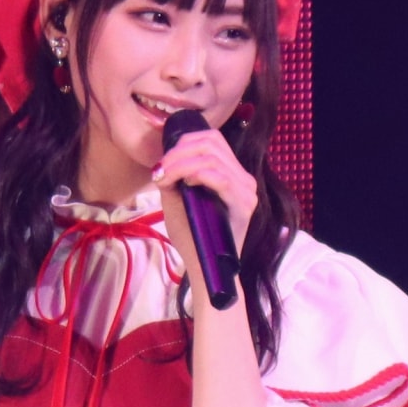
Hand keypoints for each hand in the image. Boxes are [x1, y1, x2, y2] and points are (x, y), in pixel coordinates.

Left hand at [152, 123, 258, 287]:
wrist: (204, 267)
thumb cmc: (192, 235)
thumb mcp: (178, 198)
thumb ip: (174, 175)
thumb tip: (164, 159)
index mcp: (231, 173)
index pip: (212, 139)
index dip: (184, 143)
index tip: (162, 162)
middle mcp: (243, 178)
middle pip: (212, 142)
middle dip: (179, 152)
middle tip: (160, 170)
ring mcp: (247, 191)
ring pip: (214, 158)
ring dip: (182, 164)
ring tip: (166, 178)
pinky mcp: (245, 205)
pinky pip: (222, 179)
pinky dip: (198, 175)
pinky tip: (185, 184)